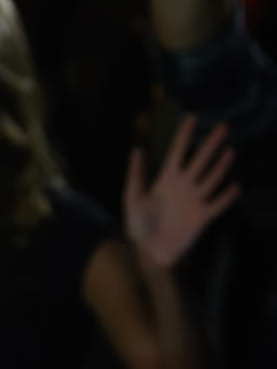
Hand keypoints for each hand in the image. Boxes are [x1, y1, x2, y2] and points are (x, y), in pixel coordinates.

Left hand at [124, 116, 240, 271]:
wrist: (149, 251)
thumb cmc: (137, 225)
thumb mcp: (132, 197)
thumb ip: (136, 174)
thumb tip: (138, 148)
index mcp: (166, 179)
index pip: (178, 151)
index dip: (184, 134)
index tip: (192, 116)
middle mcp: (184, 186)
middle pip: (200, 160)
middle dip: (210, 143)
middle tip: (223, 125)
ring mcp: (195, 200)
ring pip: (212, 178)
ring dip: (220, 166)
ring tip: (229, 151)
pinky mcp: (202, 217)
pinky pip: (218, 204)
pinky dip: (227, 196)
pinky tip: (236, 186)